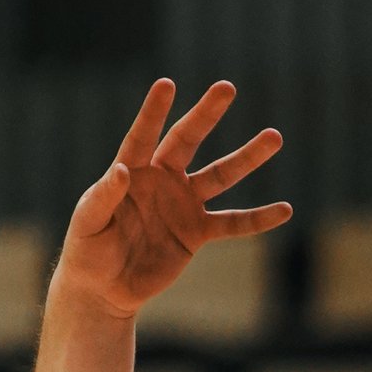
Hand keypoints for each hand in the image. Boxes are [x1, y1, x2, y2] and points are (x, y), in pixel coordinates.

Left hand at [55, 76, 289, 321]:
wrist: (103, 288)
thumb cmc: (87, 250)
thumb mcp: (88, 223)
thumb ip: (104, 197)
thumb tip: (121, 170)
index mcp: (131, 171)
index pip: (143, 135)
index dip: (153, 112)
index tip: (167, 84)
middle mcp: (160, 180)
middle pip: (187, 141)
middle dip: (206, 115)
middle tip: (226, 87)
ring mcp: (182, 205)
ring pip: (219, 176)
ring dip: (246, 158)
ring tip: (274, 136)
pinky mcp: (196, 233)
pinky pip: (233, 223)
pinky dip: (258, 218)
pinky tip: (285, 210)